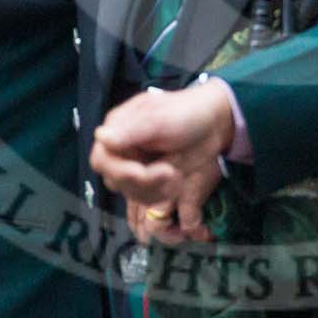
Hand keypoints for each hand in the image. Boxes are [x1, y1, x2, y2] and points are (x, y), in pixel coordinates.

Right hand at [91, 84, 235, 243]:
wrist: (216, 125)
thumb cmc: (186, 113)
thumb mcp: (159, 118)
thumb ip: (132, 129)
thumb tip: (101, 136)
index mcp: (119, 132)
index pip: (102, 160)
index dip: (119, 171)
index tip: (141, 172)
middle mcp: (124, 154)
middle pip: (117, 182)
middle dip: (144, 182)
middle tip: (171, 173)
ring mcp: (139, 170)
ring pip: (133, 196)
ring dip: (155, 193)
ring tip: (178, 177)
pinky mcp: (154, 186)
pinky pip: (147, 205)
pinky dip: (162, 205)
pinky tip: (178, 195)